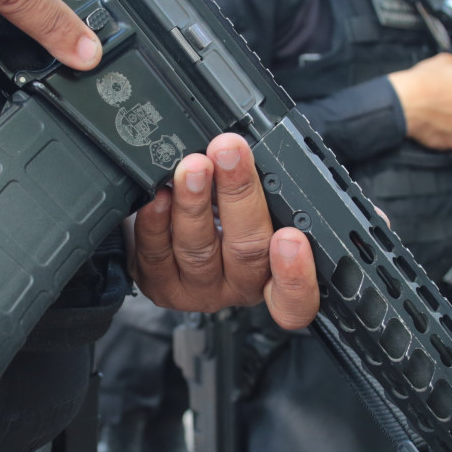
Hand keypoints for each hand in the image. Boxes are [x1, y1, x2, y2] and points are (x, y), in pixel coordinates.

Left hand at [128, 134, 318, 328]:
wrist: (172, 216)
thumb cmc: (224, 206)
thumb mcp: (252, 195)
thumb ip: (256, 185)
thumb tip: (245, 153)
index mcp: (274, 272)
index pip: (295, 298)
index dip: (296, 276)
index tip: (290, 238)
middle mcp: (239, 287)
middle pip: (247, 252)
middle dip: (238, 195)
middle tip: (229, 154)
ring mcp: (199, 290)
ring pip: (199, 251)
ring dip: (194, 203)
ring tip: (192, 167)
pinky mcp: (161, 285)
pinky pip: (156, 256)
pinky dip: (156, 223)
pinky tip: (158, 195)